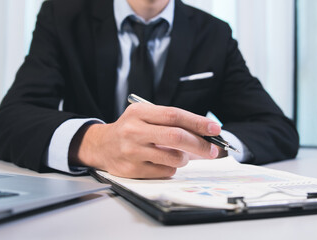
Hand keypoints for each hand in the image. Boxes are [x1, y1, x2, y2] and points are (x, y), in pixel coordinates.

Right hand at [72, 103, 221, 178]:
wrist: (102, 146)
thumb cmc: (130, 129)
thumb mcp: (145, 116)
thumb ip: (171, 122)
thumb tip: (205, 133)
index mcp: (139, 113)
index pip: (174, 115)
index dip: (197, 122)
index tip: (215, 129)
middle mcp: (133, 131)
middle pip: (176, 137)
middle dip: (200, 144)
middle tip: (213, 150)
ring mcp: (132, 151)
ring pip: (174, 157)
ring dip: (185, 158)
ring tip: (180, 155)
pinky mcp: (132, 170)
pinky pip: (165, 171)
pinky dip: (171, 167)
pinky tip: (162, 161)